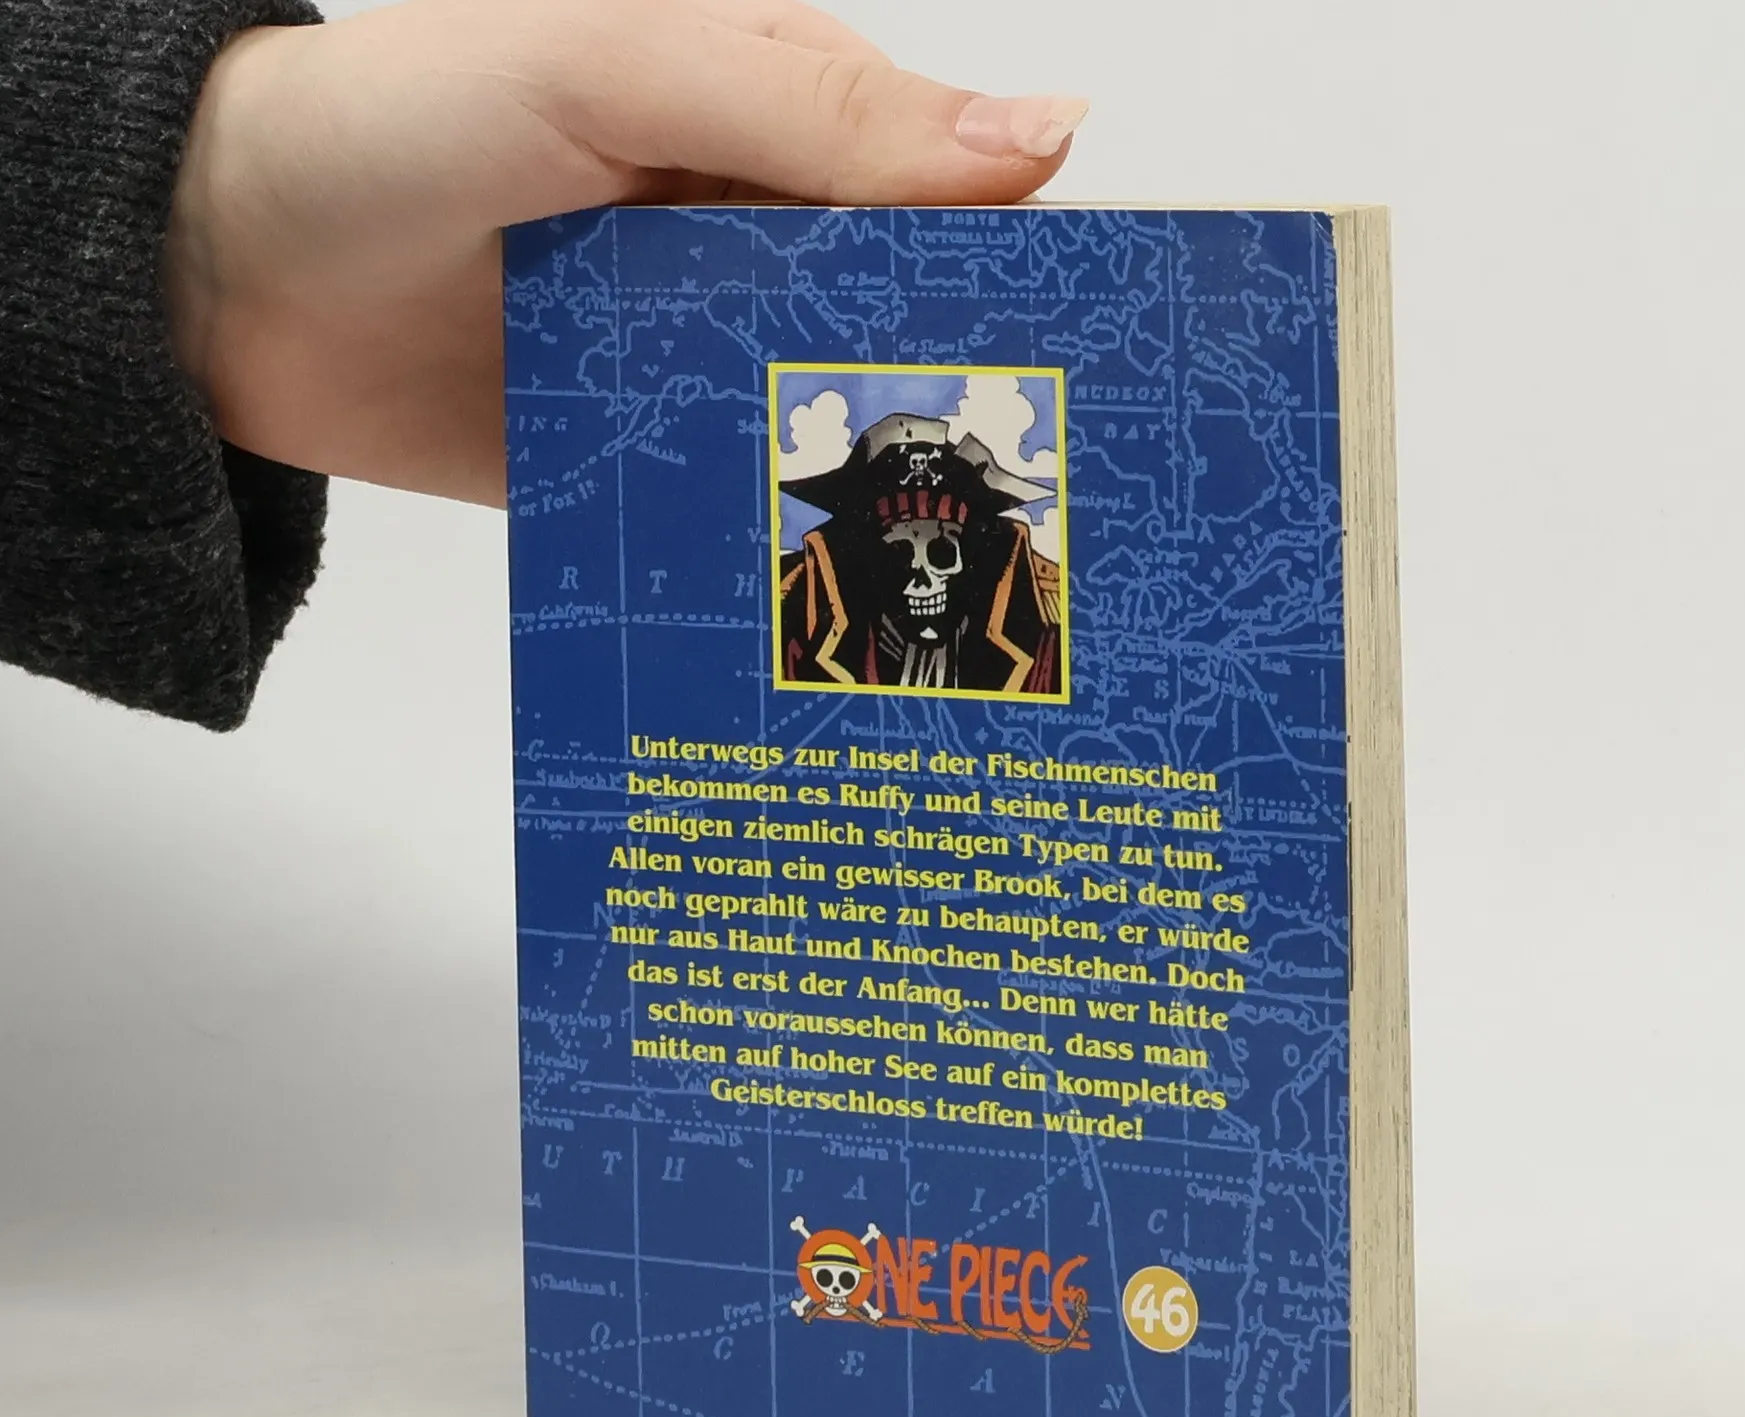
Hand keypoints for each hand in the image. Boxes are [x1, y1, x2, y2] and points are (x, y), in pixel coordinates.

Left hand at [164, 0, 1085, 504]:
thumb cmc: (393, 124)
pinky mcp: (647, 466)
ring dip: (893, 502)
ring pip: (833, 435)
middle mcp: (752, 247)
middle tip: (1078, 516)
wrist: (220, 277)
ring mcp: (700, 364)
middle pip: (905, 333)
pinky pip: (739, 510)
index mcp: (774, 125)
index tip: (1118, 360)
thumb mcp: (612, 68)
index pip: (948, 194)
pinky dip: (789, 553)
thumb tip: (1040, 138)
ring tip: (989, 591)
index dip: (1035, 266)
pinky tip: (849, 613)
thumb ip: (812, 107)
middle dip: (978, 411)